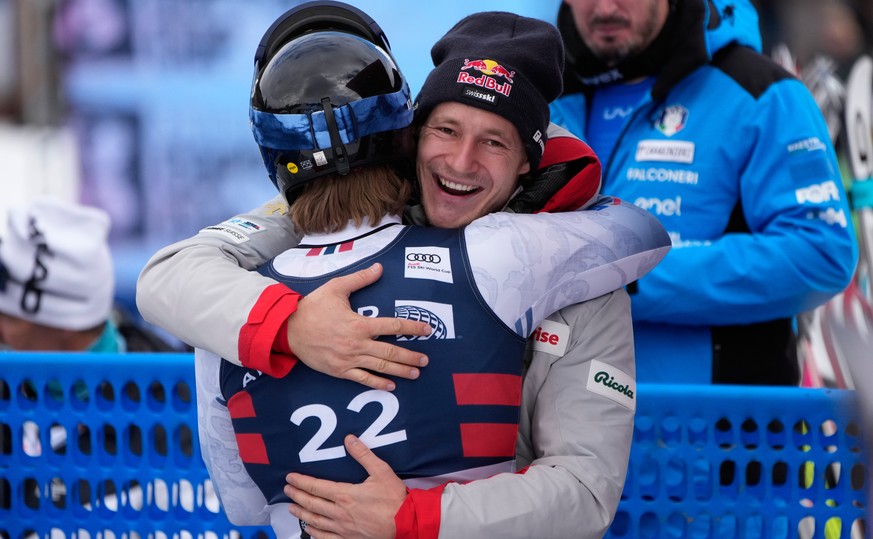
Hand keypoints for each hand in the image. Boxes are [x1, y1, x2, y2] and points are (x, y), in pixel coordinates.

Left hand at [285, 435, 406, 538]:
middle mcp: (340, 512)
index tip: (290, 478)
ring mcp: (343, 528)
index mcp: (345, 495)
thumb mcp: (381, 471)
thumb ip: (363, 455)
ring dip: (302, 513)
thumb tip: (349, 440)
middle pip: (312, 503)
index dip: (301, 482)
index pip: (316, 486)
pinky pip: (326, 538)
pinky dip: (315, 533)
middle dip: (297, 495)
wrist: (406, 522)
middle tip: (287, 490)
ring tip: (292, 507)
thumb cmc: (394, 498)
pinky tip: (309, 529)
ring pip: (316, 521)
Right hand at [287, 263, 430, 390]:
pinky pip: (362, 379)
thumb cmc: (313, 307)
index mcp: (359, 324)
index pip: (392, 325)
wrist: (288, 329)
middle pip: (390, 351)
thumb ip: (360, 279)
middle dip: (411, 356)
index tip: (427, 329)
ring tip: (416, 373)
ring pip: (380, 367)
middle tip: (426, 360)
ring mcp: (349, 360)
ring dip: (400, 370)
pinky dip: (378, 383)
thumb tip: (379, 268)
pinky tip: (391, 386)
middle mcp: (357, 344)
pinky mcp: (340, 371)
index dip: (412, 327)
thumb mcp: (336, 288)